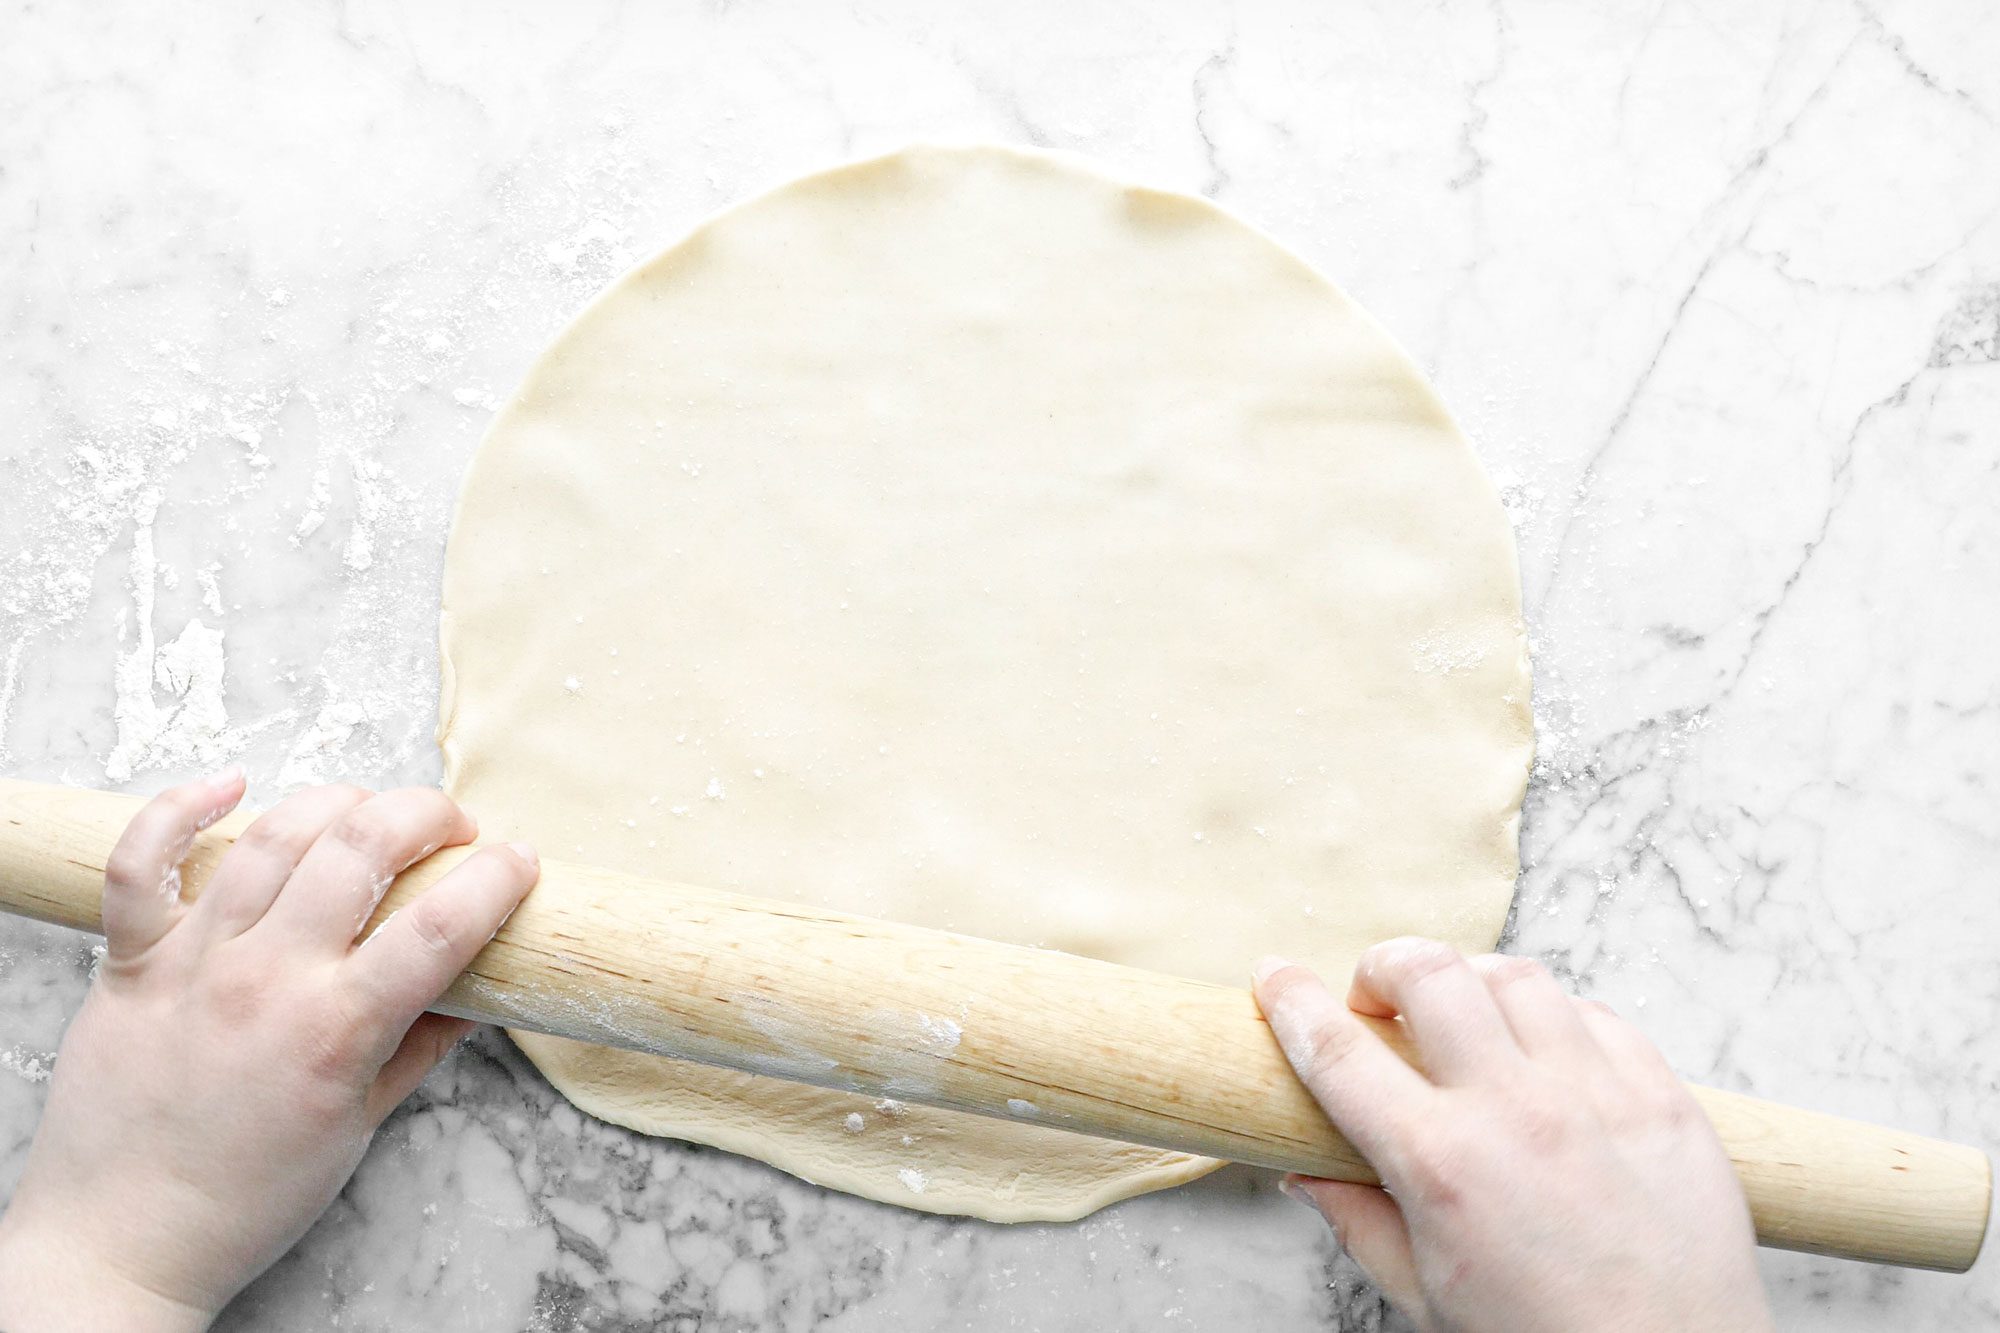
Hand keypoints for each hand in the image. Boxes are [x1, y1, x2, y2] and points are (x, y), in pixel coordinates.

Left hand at [0, 772, 539, 1330]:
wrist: (122, 1242)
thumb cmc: (245, 1200)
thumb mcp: (359, 1130)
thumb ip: (419, 1051)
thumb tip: (474, 995)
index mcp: (335, 1030)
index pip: (442, 924)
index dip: (497, 877)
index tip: (518, 861)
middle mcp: (265, 980)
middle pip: (363, 848)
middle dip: (427, 815)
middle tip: (450, 828)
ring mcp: (192, 962)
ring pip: (272, 835)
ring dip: (338, 803)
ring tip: (369, 811)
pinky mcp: (130, 961)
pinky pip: (141, 862)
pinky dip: (181, 808)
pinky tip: (231, 784)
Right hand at [1253, 939, 1772, 1332]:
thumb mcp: (1427, 1298)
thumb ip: (1360, 1223)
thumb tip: (1308, 1173)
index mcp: (1442, 1166)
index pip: (1339, 1051)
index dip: (1292, 1001)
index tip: (1274, 976)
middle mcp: (1518, 1113)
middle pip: (1429, 973)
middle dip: (1382, 967)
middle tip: (1374, 998)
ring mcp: (1599, 1096)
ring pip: (1515, 976)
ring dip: (1469, 983)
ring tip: (1459, 1017)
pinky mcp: (1663, 1099)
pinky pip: (1597, 1015)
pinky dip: (1555, 1018)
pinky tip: (1541, 1051)